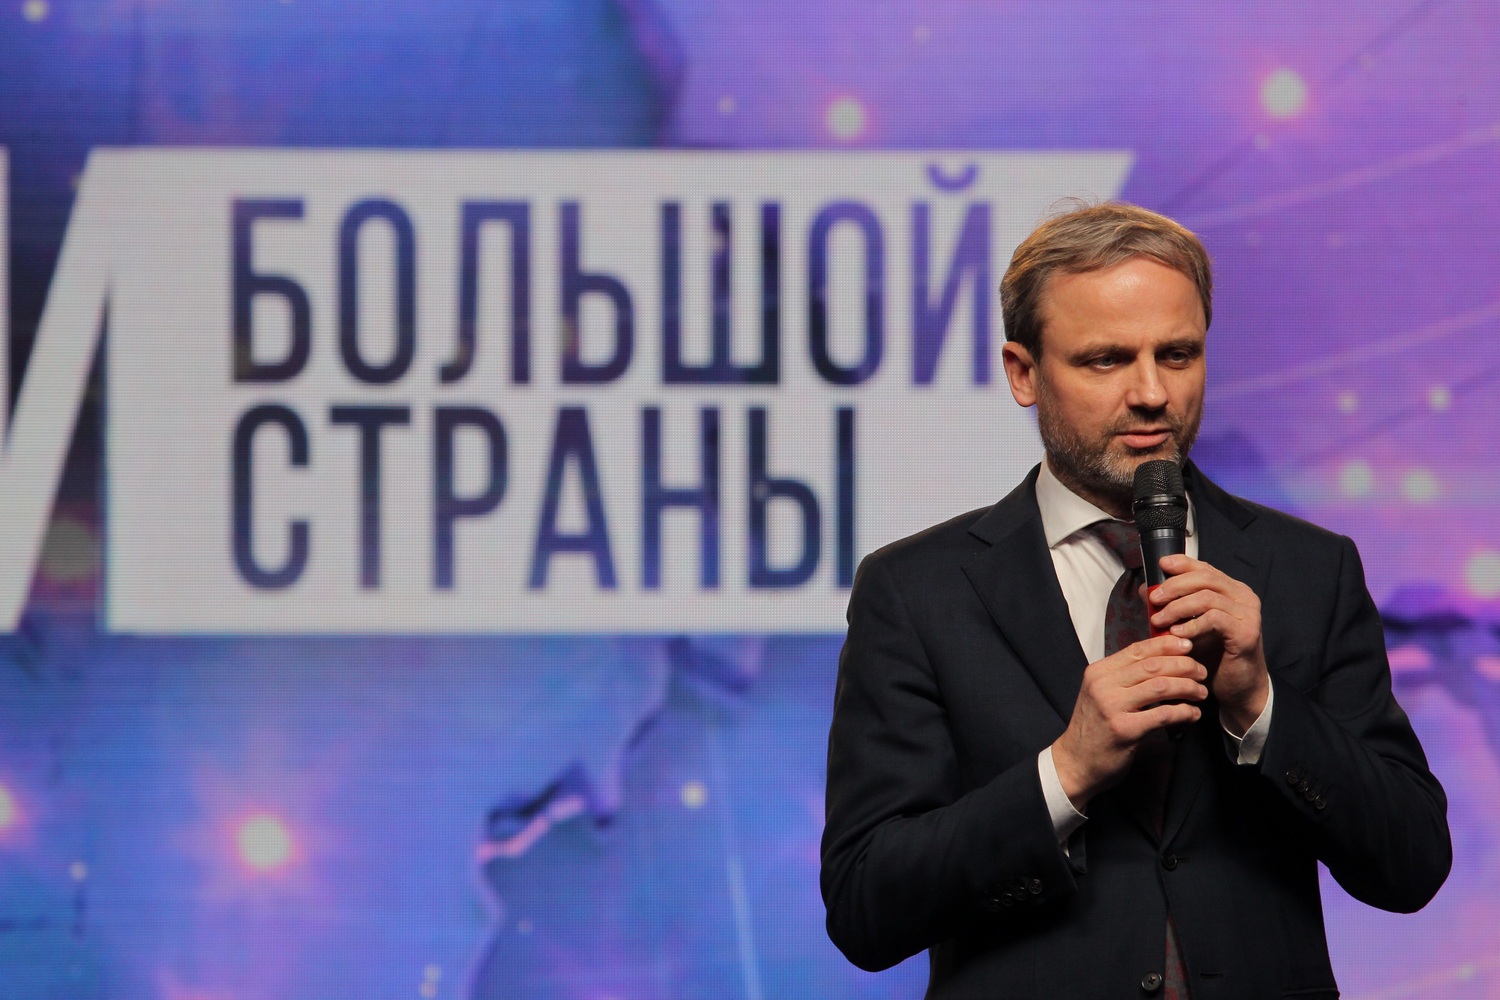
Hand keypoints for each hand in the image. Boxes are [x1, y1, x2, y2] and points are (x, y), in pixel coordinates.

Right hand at [1050, 634, 1206, 810]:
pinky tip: (1192, 714)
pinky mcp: (1124, 730)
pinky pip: (1163, 714)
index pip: (1137, 649)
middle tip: (1201, 672)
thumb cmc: (1093, 728)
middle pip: (1153, 665)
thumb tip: (1161, 661)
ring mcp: (1112, 707)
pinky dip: (1184, 712)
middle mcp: (1103, 685)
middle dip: (1184, 666)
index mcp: (1098, 672)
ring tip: (1200, 693)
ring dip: (1188, 687)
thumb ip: (1123, 678)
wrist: (1075, 762)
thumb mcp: (1100, 694)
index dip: (1166, 645)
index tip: (1188, 647)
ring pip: (1161, 686)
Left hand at [1147, 554, 1269, 735]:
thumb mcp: (1189, 626)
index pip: (1205, 568)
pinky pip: (1214, 619)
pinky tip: (1176, 634)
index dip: (1182, 563)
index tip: (1161, 565)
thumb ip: (1172, 606)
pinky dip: (1191, 624)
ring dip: (1178, 607)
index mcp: (1231, 590)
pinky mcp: (1247, 633)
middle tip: (1153, 599)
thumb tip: (1146, 589)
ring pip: (1207, 597)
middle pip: (1204, 578)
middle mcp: (1243, 597)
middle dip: (1174, 586)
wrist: (1239, 688)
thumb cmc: (1213, 655)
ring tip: (1158, 620)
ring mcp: (1248, 614)